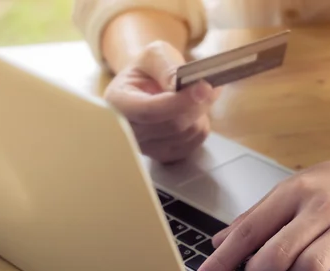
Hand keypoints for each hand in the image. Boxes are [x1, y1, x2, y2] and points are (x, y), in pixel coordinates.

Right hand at [104, 41, 219, 162]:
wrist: (146, 86)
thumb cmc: (149, 69)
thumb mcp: (155, 55)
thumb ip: (168, 67)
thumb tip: (182, 86)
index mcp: (117, 103)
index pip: (150, 111)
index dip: (180, 101)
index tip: (204, 87)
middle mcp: (128, 132)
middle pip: (173, 125)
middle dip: (197, 104)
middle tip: (212, 86)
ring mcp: (146, 148)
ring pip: (187, 134)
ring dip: (200, 113)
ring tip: (196, 96)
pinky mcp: (165, 155)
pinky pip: (194, 142)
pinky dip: (200, 124)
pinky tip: (192, 112)